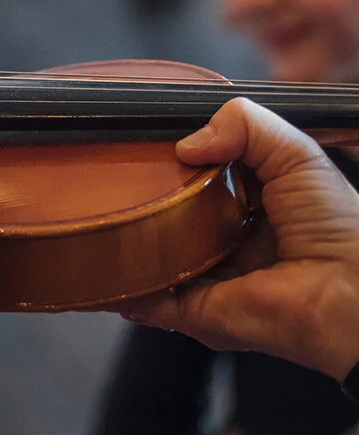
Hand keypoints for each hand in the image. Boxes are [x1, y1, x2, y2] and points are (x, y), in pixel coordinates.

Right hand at [118, 97, 358, 381]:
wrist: (349, 293)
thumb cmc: (339, 227)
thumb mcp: (297, 152)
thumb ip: (244, 124)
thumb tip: (185, 142)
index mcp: (255, 205)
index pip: (202, 179)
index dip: (177, 161)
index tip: (149, 144)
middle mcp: (229, 242)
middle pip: (172, 218)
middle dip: (146, 201)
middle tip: (120, 178)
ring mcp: (210, 278)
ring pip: (154, 259)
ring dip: (128, 244)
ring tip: (100, 216)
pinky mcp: (195, 310)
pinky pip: (148, 301)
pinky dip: (122, 287)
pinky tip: (104, 265)